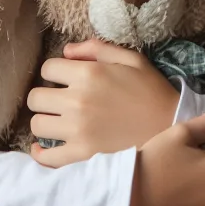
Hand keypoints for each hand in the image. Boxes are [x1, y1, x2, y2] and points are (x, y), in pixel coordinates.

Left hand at [27, 40, 179, 165]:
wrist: (169, 126)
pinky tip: (44, 147)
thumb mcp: (131, 58)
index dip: (55, 71)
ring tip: (59, 120)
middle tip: (60, 99)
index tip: (64, 77)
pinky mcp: (81, 155)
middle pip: (36, 97)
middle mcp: (78, 100)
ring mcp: (77, 130)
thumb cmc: (150, 89)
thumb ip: (97, 48)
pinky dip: (40, 153)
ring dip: (46, 120)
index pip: (48, 68)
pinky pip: (46, 157)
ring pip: (37, 124)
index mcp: (90, 73)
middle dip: (46, 95)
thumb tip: (66, 51)